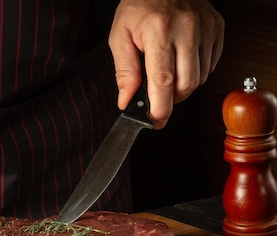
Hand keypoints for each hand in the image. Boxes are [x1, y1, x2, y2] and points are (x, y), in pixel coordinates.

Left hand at [109, 0, 223, 128]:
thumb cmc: (139, 7)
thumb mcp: (120, 36)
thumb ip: (124, 71)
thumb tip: (127, 101)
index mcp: (159, 32)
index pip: (163, 80)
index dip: (160, 108)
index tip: (155, 122)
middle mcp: (186, 29)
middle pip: (185, 85)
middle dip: (170, 99)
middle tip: (157, 96)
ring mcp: (206, 28)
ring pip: (199, 78)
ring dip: (182, 86)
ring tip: (167, 72)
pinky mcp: (218, 29)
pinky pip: (210, 65)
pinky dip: (196, 71)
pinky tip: (182, 61)